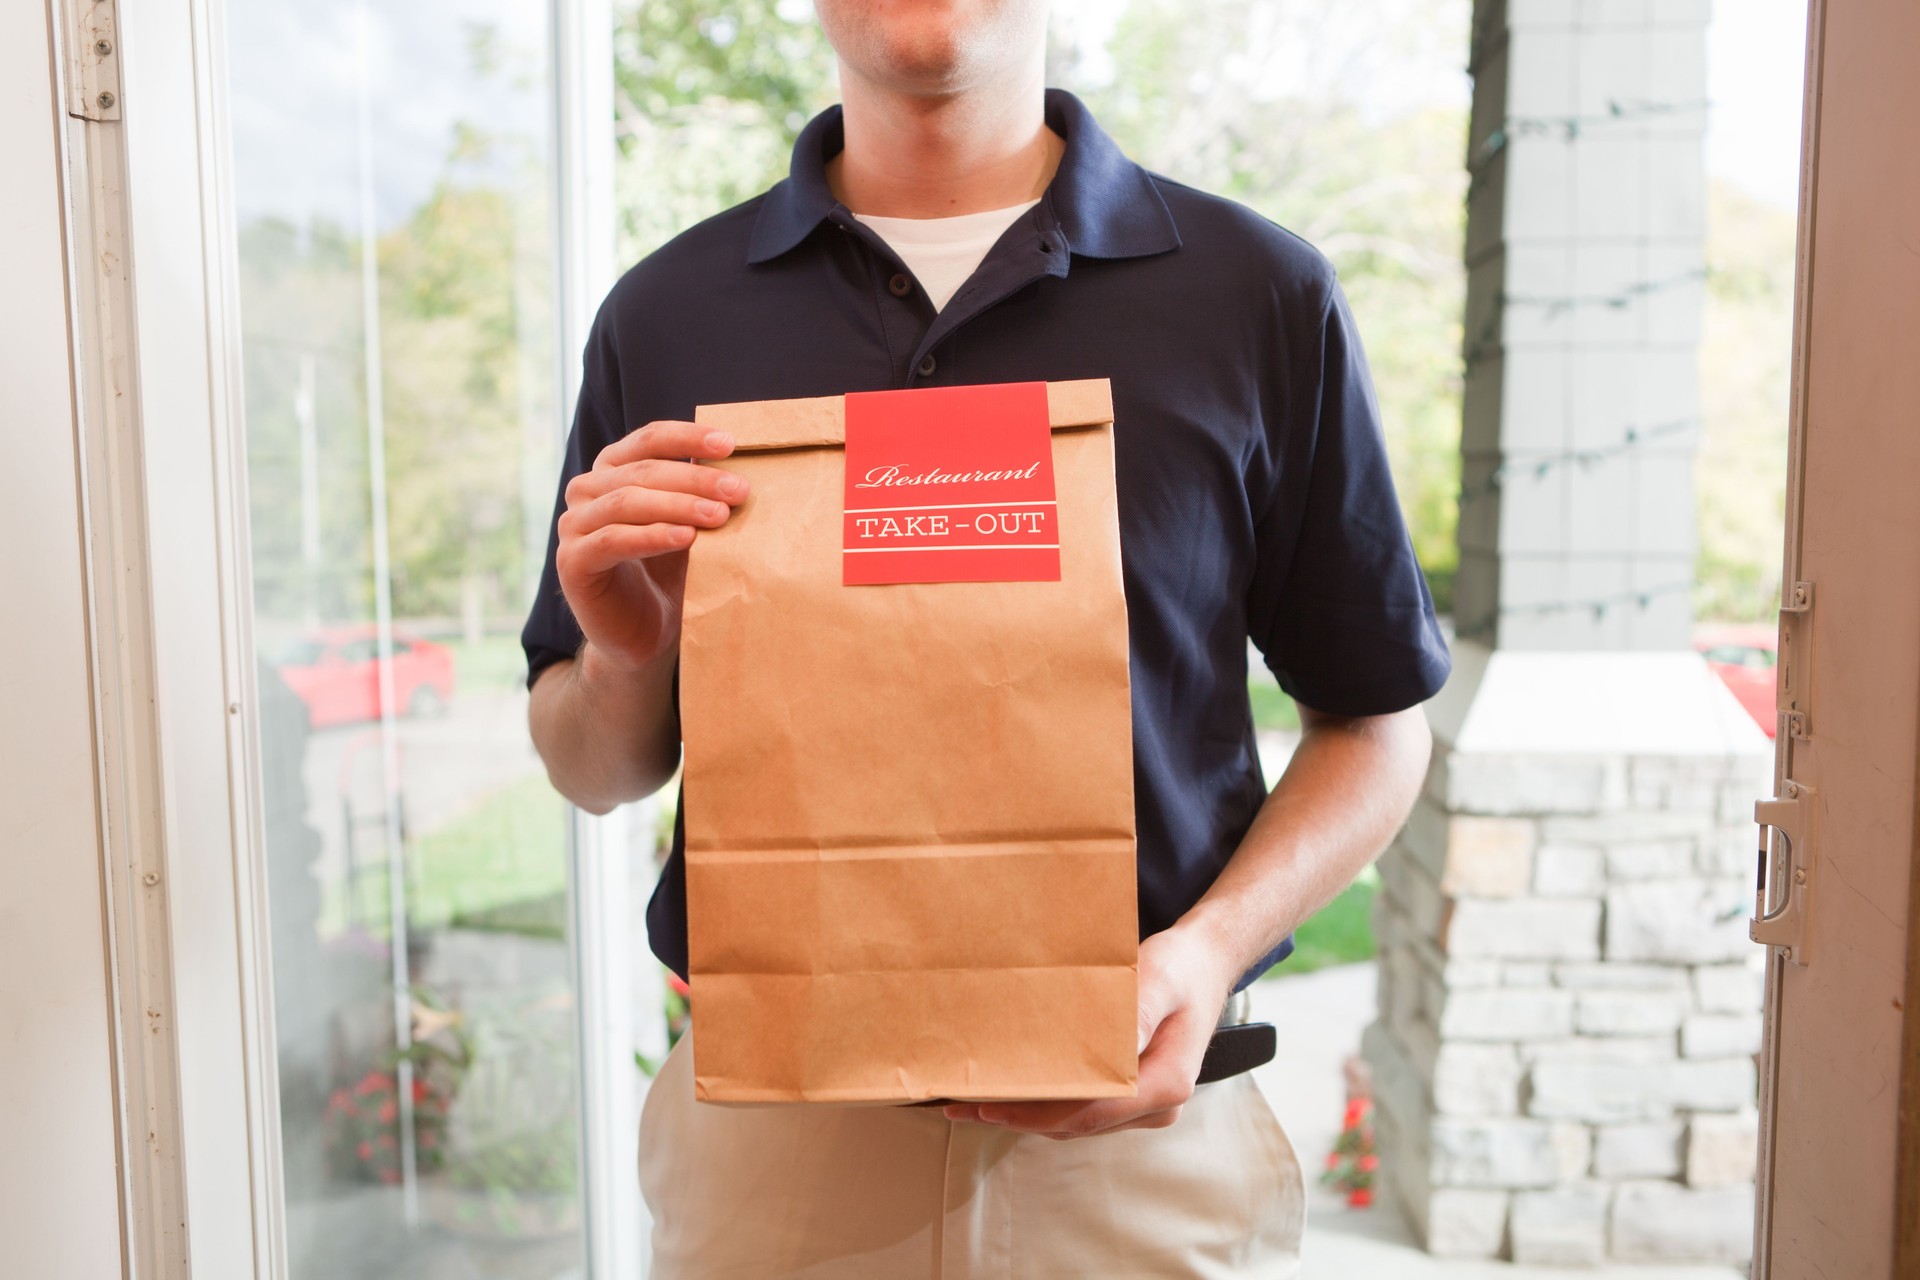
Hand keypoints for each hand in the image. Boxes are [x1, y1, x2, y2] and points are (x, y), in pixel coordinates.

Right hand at [554, 422, 748, 672]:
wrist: (645, 634)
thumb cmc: (669, 573)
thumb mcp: (688, 524)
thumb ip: (700, 493)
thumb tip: (739, 464)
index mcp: (612, 470)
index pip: (649, 440)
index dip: (688, 437)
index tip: (730, 444)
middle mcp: (586, 491)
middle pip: (643, 471)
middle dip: (695, 478)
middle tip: (738, 490)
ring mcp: (573, 525)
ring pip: (627, 502)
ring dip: (678, 506)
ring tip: (719, 515)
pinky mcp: (571, 562)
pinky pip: (612, 540)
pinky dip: (652, 536)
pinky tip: (685, 538)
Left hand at [942, 925, 1238, 1138]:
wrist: (1204, 963)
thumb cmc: (1182, 968)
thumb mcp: (1161, 979)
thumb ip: (1138, 1013)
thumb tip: (1112, 1053)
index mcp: (1166, 1084)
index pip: (1091, 1113)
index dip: (1037, 1114)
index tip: (992, 1105)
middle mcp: (1156, 1105)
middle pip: (1077, 1124)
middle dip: (1020, 1117)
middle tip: (963, 1107)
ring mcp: (1144, 1104)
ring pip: (1077, 1121)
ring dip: (1028, 1114)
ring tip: (975, 1103)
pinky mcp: (1132, 1095)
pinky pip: (1083, 1107)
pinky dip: (1046, 1103)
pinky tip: (1014, 1092)